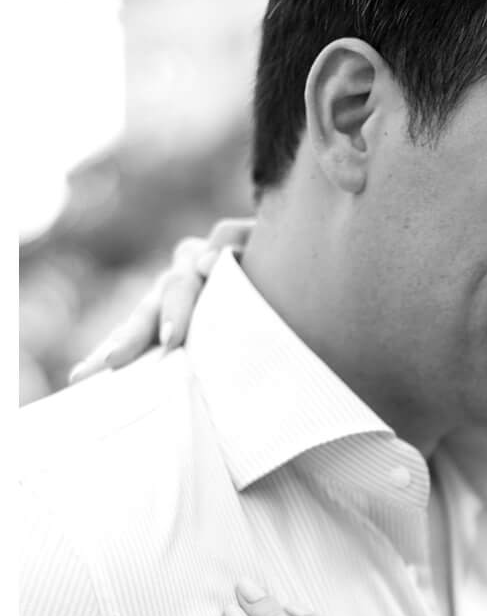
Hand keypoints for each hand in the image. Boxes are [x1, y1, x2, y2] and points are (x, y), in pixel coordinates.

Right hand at [69, 217, 252, 382]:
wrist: (271, 266)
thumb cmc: (270, 257)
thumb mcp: (261, 242)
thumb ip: (239, 241)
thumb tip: (207, 264)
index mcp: (197, 258)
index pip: (181, 286)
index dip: (175, 313)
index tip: (172, 340)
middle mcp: (173, 279)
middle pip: (149, 308)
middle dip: (133, 338)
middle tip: (115, 360)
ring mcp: (164, 301)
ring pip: (134, 325)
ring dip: (114, 349)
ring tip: (86, 373)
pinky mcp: (161, 322)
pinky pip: (134, 339)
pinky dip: (113, 354)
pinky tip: (86, 374)